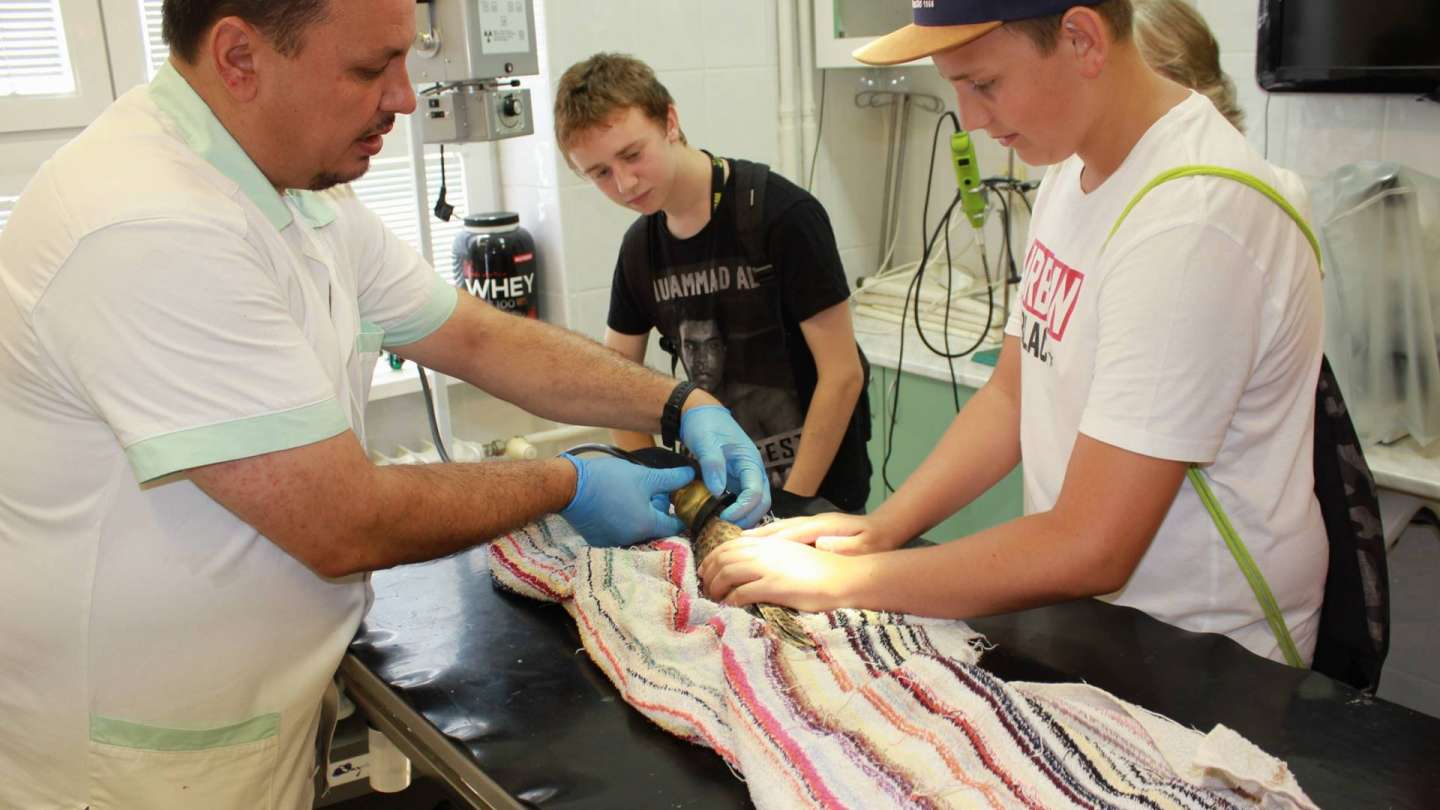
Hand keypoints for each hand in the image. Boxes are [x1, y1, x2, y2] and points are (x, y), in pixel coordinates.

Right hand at [558, 453, 692, 547]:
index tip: (680, 502)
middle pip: (656, 529)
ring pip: (638, 532)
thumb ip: (671, 479)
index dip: (680, 513)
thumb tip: (692, 475)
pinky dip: (624, 522)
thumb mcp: (644, 476)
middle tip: (653, 492)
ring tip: (634, 495)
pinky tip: (618, 504)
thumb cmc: (608, 480)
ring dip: (641, 517)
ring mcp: (615, 543)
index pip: (675, 526)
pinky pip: (620, 534)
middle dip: (658, 512)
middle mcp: (633, 540)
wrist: (569, 487)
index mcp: (647, 526)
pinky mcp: (600, 541)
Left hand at [679, 405, 769, 527]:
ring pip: (756, 505)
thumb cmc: (705, 425)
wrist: (702, 415)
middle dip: (747, 519)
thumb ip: (713, 465)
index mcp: (750, 461)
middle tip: (724, 528)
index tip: (723, 517)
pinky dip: (737, 514)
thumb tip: (718, 491)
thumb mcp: (706, 442)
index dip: (742, 508)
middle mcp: (753, 472)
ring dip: (744, 519)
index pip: (755, 492)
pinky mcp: (737, 482)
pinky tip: (721, 520)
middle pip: (762, 503)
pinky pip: (743, 502)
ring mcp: (746, 478)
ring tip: (722, 527)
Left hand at [697, 536, 862, 611]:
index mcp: (770, 543)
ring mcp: (769, 568)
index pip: (731, 545)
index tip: (706, 569)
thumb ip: (772, 554)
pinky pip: (742, 592)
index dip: (713, 556)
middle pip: (724, 558)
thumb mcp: (792, 553)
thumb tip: (752, 562)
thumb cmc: (821, 569)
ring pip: (728, 573)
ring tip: (714, 598)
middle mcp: (765, 552)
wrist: (842, 577)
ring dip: (716, 587)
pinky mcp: (774, 586)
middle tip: (704, 586)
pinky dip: (730, 600)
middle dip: (709, 572)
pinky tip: (729, 606)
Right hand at [742, 512, 900, 555]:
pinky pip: (785, 533)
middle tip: (730, 546)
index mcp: (821, 526)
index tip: (747, 546)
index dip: (768, 539)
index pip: (790, 532)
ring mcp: (810, 524)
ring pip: (779, 530)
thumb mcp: (861, 545)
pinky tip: (757, 544)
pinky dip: (769, 538)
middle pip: (778, 529)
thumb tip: (822, 543)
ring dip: (758, 537)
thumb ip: (842, 544)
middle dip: (755, 537)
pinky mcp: (811, 529)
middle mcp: (811, 522)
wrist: (882, 530)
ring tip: (736, 545)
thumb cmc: (872, 542)